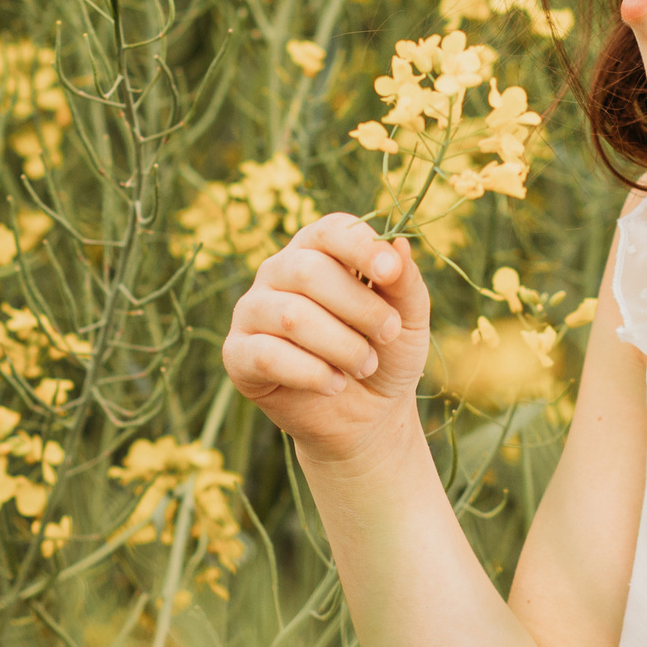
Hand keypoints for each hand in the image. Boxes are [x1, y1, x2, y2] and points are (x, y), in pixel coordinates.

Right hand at [220, 213, 429, 462]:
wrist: (368, 416)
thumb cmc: (387, 354)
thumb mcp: (409, 318)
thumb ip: (405, 282)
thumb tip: (399, 243)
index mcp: (317, 250)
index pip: (329, 230)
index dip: (359, 246)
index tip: (389, 272)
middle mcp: (277, 271)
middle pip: (308, 272)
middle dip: (358, 307)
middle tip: (389, 334)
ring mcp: (252, 311)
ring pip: (290, 316)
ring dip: (340, 346)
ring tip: (365, 365)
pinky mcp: (237, 353)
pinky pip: (266, 355)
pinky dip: (310, 373)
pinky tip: (334, 385)